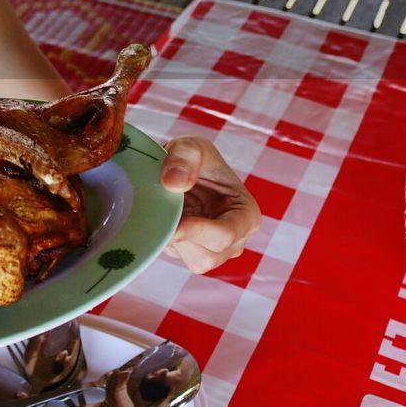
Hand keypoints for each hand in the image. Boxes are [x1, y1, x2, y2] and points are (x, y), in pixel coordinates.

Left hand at [159, 136, 261, 273]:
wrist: (180, 171)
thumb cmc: (195, 159)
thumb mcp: (193, 146)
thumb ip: (185, 156)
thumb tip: (174, 183)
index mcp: (247, 216)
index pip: (226, 235)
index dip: (197, 232)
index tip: (173, 224)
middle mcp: (236, 241)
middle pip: (208, 255)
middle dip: (182, 236)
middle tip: (159, 210)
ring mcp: (215, 251)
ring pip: (191, 260)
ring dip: (172, 239)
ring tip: (165, 209)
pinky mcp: (193, 255)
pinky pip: (177, 257)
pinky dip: (165, 240)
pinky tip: (163, 218)